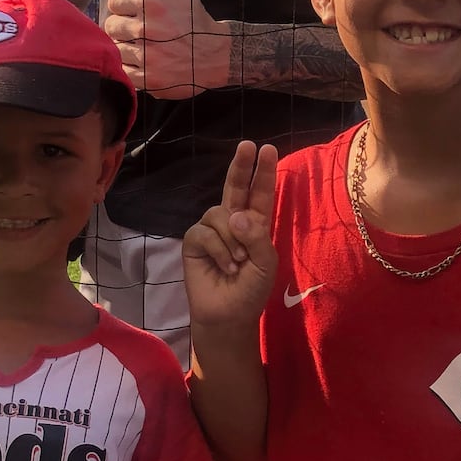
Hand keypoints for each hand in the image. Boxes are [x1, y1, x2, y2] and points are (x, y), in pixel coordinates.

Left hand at [103, 0, 230, 98]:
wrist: (216, 55)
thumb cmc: (194, 18)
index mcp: (151, 3)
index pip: (114, 3)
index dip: (125, 7)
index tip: (139, 13)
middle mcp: (147, 29)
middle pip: (111, 26)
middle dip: (123, 27)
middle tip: (141, 31)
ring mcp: (147, 55)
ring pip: (115, 48)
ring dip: (125, 48)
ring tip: (143, 47)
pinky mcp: (148, 78)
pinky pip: (123, 71)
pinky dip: (130, 68)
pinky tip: (145, 62)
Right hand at [183, 141, 278, 330]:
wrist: (228, 315)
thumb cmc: (251, 290)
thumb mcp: (266, 263)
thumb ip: (256, 237)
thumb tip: (234, 214)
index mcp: (255, 225)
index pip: (259, 193)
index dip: (262, 172)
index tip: (266, 149)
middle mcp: (232, 222)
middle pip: (235, 187)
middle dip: (240, 166)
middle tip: (247, 145)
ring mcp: (212, 230)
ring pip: (219, 213)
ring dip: (232, 238)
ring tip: (238, 263)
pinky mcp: (194, 242)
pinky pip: (204, 232)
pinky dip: (218, 249)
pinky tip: (226, 267)